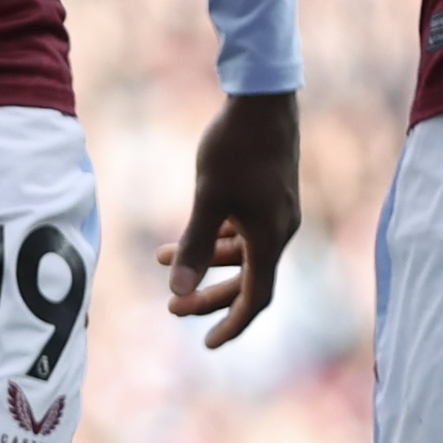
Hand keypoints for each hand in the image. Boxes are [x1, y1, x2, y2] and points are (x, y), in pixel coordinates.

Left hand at [158, 93, 300, 351]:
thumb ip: (194, 246)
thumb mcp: (208, 198)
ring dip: (205, 258)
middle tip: (171, 306)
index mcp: (270, 238)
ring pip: (242, 251)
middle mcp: (280, 230)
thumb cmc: (236, 148)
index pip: (255, 298)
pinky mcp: (270, 193)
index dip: (231, 323)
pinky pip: (245, 229)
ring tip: (162, 256)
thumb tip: (177, 291)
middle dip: (209, 295)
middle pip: (247, 279)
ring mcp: (277, 211)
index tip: (207, 343)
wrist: (264, 99)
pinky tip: (191, 229)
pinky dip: (217, 236)